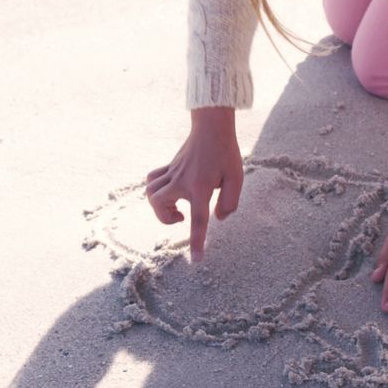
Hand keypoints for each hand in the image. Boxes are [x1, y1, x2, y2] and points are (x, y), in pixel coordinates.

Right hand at [145, 107, 242, 261]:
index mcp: (200, 188)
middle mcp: (181, 181)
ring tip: (174, 205)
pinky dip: (154, 189)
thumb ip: (230, 202)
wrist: (212, 127)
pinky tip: (169, 190)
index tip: (195, 261)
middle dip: (165, 218)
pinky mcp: (169, 166)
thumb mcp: (237, 178)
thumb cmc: (226, 152)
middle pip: (159, 204)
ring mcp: (172, 173)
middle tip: (181, 216)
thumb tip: (218, 218)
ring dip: (158, 205)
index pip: (198, 221)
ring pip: (150, 192)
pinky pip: (151, 180)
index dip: (197, 243)